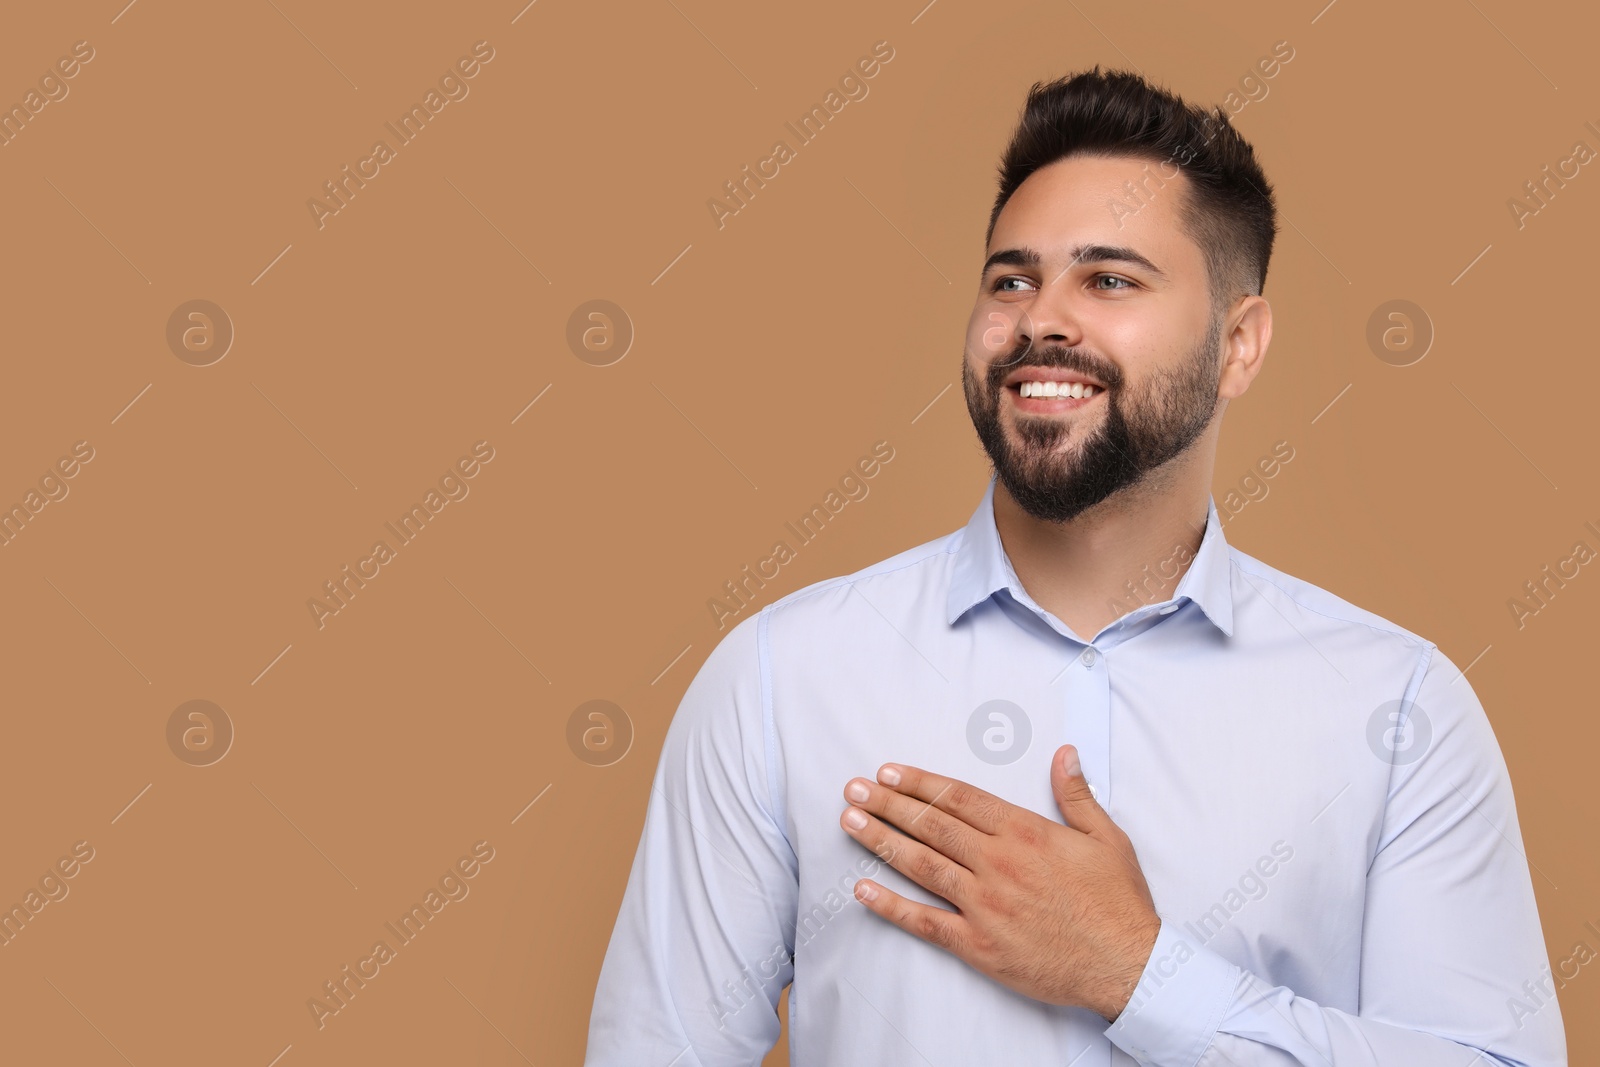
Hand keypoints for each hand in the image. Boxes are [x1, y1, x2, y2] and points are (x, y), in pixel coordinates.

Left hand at [839, 744, 1160, 1020]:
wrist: (1127, 966)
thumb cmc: (1118, 904)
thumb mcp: (1107, 838)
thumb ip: (1077, 794)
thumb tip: (1063, 754)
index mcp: (1026, 833)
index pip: (960, 798)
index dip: (920, 783)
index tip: (890, 772)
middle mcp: (998, 864)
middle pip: (932, 825)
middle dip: (888, 804)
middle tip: (854, 789)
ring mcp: (984, 905)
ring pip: (921, 865)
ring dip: (881, 841)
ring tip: (850, 822)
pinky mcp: (978, 945)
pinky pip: (925, 922)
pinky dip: (891, 906)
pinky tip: (863, 891)